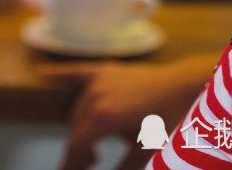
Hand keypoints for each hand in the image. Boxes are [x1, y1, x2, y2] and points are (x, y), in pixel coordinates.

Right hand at [41, 59, 204, 169]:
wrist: (188, 85)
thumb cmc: (172, 119)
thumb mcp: (148, 150)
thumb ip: (125, 167)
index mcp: (104, 118)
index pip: (78, 146)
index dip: (72, 164)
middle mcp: (95, 97)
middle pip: (76, 130)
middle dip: (80, 151)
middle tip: (92, 165)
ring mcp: (99, 81)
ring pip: (78, 110)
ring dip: (81, 130)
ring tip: (95, 150)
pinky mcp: (107, 70)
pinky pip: (77, 72)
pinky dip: (60, 75)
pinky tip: (43, 74)